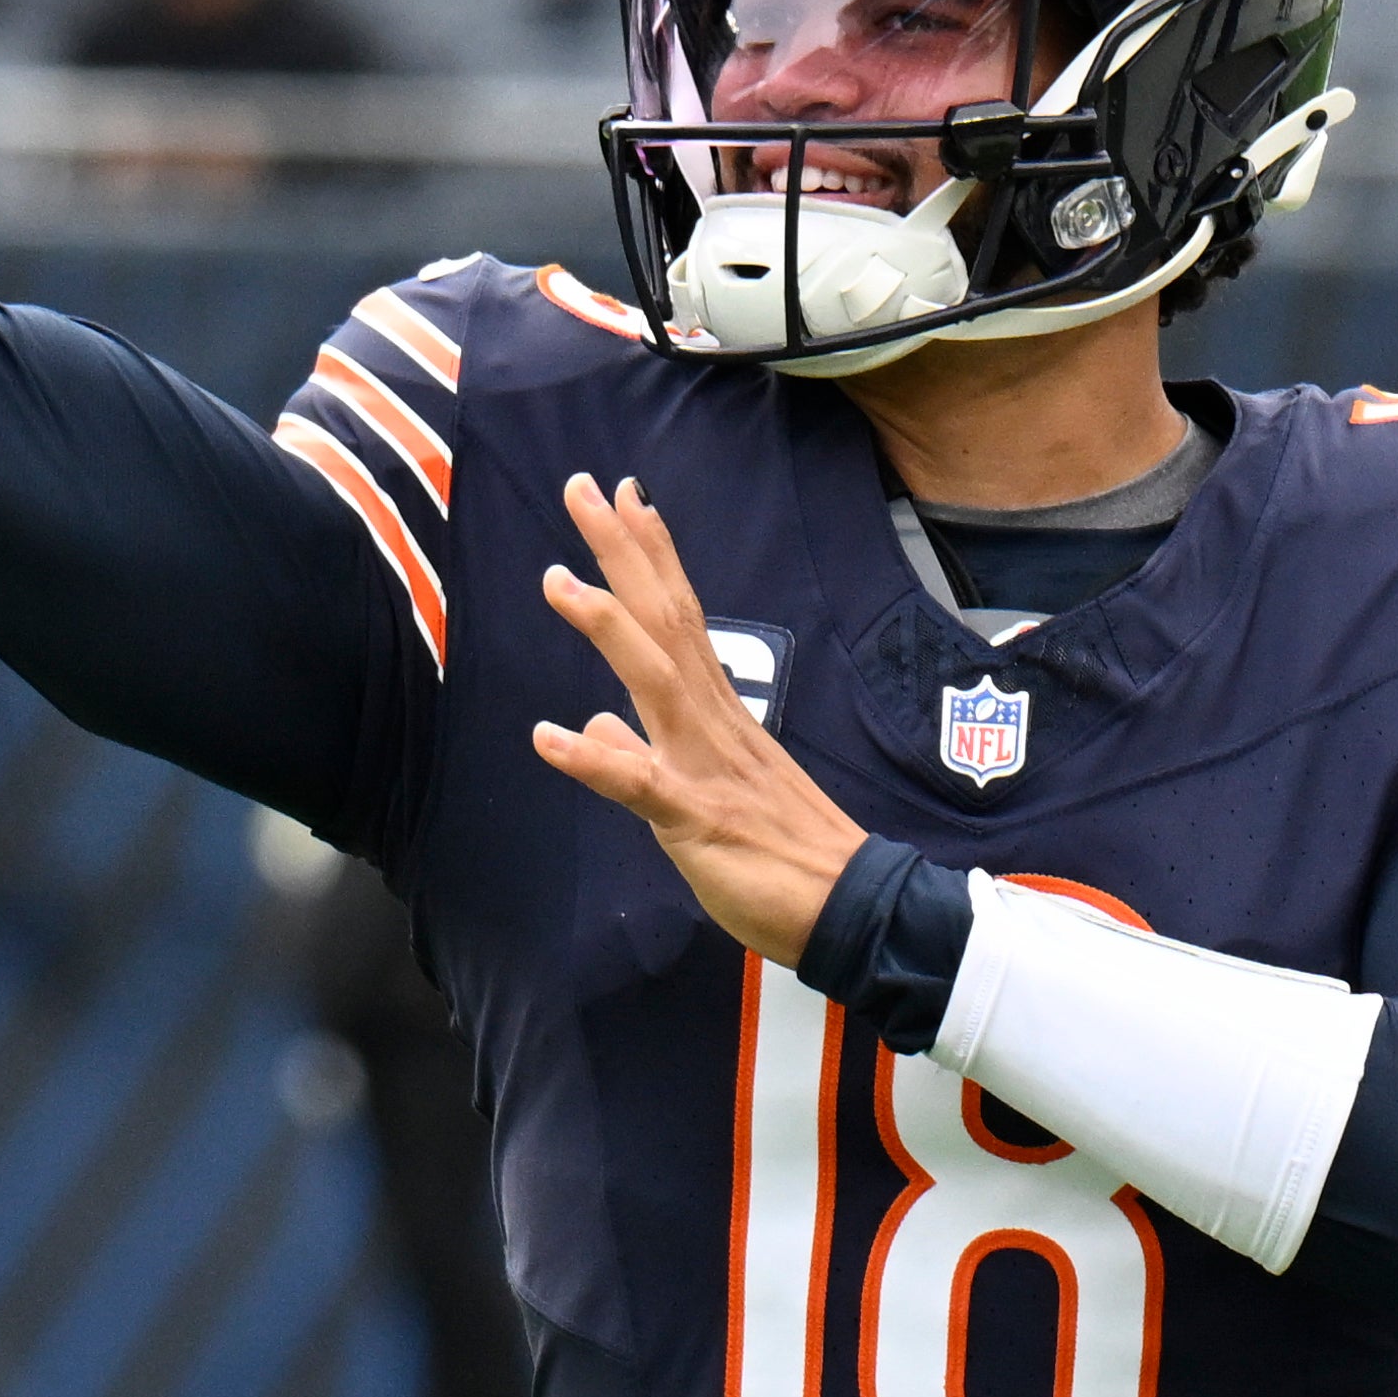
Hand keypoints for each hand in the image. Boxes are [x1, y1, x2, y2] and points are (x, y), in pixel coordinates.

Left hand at [532, 474, 867, 968]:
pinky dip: (593, 760)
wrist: (852, 911)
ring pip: (653, 679)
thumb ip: (645, 756)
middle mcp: (712, 722)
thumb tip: (597, 728)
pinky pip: (640, 786)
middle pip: (663, 619)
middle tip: (583, 485)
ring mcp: (706, 766)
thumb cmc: (783, 855)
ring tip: (555, 578)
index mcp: (714, 713)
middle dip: (622, 552)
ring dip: (605, 625)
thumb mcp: (701, 797)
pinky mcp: (698, 820)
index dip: (648, 554)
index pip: (677, 616)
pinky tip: (545, 737)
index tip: (624, 495)